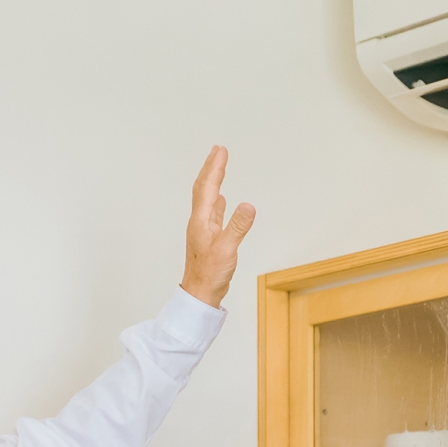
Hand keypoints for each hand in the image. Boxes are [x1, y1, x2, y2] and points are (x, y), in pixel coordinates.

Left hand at [179, 146, 255, 308]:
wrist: (199, 294)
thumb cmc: (210, 274)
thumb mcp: (227, 248)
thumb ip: (238, 226)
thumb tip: (247, 205)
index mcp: (201, 220)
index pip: (209, 187)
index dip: (215, 168)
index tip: (221, 150)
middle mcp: (200, 221)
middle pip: (204, 188)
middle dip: (211, 168)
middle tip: (218, 151)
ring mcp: (203, 230)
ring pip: (207, 199)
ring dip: (213, 181)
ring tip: (217, 168)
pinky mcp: (209, 238)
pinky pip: (212, 213)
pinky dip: (217, 201)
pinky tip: (221, 200)